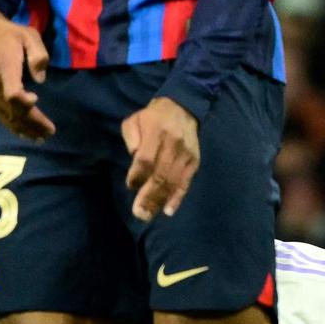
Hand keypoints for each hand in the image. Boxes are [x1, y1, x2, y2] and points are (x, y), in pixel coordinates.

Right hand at [0, 8, 54, 139]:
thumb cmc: (5, 31)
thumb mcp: (28, 34)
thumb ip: (38, 56)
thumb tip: (40, 81)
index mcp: (3, 67)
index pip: (13, 95)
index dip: (26, 105)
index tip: (36, 100)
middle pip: (11, 111)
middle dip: (32, 124)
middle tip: (49, 133)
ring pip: (3, 115)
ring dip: (21, 127)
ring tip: (39, 137)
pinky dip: (9, 122)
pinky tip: (21, 129)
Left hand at [121, 97, 199, 221]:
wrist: (182, 108)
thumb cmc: (152, 118)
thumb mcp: (134, 120)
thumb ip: (131, 139)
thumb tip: (134, 162)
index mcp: (156, 132)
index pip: (146, 158)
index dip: (138, 174)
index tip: (131, 185)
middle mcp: (173, 145)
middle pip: (160, 174)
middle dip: (148, 196)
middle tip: (139, 213)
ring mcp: (185, 155)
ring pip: (173, 182)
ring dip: (160, 201)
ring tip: (148, 215)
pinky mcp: (194, 162)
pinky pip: (186, 182)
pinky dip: (177, 198)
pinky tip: (168, 210)